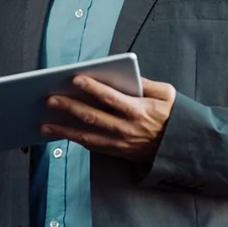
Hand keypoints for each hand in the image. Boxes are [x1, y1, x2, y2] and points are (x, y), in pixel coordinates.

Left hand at [40, 76, 175, 161]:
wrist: (184, 148)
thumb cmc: (174, 116)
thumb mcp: (167, 94)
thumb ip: (145, 83)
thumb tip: (125, 74)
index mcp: (138, 110)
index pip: (110, 97)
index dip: (92, 87)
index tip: (75, 78)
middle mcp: (126, 128)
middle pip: (92, 116)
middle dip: (69, 107)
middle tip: (49, 99)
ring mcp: (120, 143)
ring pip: (87, 136)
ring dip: (63, 129)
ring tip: (44, 123)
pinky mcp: (117, 152)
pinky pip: (92, 146)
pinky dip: (74, 139)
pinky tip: (59, 133)